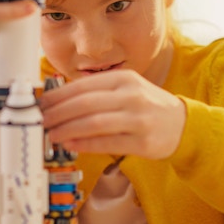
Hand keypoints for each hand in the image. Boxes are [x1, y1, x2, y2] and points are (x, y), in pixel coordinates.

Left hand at [40, 69, 185, 159]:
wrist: (182, 124)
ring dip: (68, 130)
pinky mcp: (143, 141)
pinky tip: (71, 145)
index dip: (57, 96)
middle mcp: (131, 95)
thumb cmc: (146, 107)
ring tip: (52, 135)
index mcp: (123, 79)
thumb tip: (57, 104)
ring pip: (94, 123)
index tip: (41, 105)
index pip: (82, 86)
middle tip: (42, 121)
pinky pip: (107, 143)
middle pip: (85, 103)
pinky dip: (85, 144)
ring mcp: (138, 118)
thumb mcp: (124, 90)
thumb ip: (95, 94)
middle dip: (58, 113)